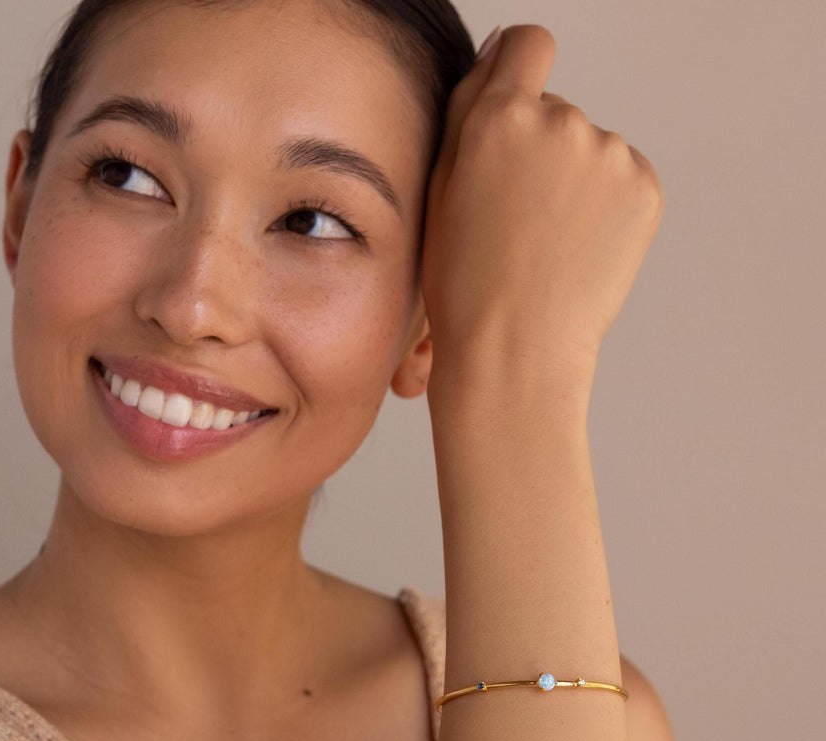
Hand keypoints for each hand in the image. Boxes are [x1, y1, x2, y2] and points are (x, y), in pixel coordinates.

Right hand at [421, 25, 664, 409]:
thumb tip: (501, 49)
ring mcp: (611, 155)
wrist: (514, 352)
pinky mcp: (644, 188)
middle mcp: (563, 123)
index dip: (517, 70)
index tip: (513, 111)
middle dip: (536, 152)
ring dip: (570, 183)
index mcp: (501, 119)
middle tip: (514, 222)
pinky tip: (574, 250)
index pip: (526, 46)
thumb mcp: (438, 192)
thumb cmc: (463, 285)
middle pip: (554, 112)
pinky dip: (602, 207)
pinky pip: (621, 178)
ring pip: (588, 150)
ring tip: (544, 246)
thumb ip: (467, 110)